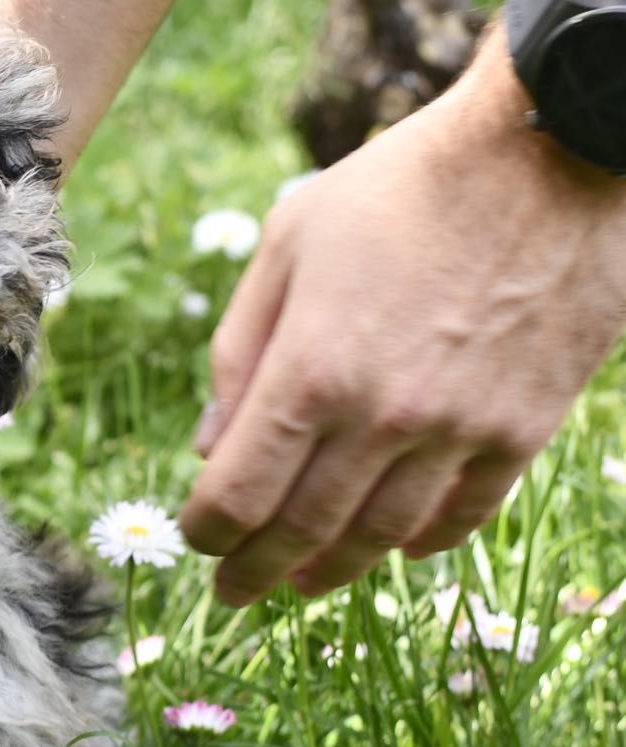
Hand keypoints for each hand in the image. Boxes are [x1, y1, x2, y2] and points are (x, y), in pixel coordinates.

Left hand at [180, 51, 625, 604]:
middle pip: (304, 528)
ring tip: (303, 581)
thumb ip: (241, 350)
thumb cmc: (400, 188)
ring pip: (384, 534)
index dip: (208, 531)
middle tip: (232, 593)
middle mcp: (383, 416)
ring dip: (335, 567)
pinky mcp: (525, 426)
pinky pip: (466, 511)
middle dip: (256, 570)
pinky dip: (425, 541)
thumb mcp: (288, 245)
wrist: (550, 153)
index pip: (240, 492)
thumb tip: (211, 447)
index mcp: (311, 371)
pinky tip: (398, 547)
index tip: (196, 541)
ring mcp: (461, 428)